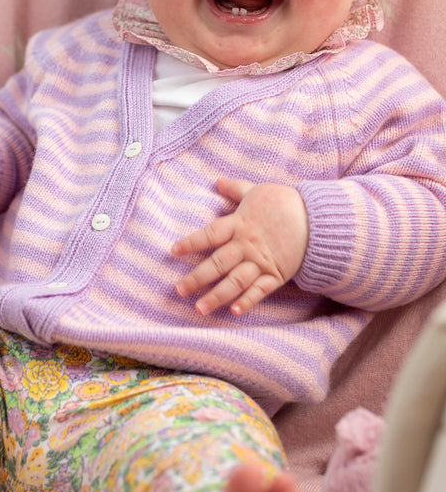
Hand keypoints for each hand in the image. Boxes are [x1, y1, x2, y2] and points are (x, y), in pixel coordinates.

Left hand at [172, 176, 308, 314]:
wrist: (317, 218)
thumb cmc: (284, 202)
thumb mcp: (257, 191)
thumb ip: (235, 188)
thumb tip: (217, 180)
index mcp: (240, 223)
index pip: (210, 234)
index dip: (192, 242)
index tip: (174, 251)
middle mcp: (247, 245)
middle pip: (218, 263)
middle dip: (197, 277)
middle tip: (179, 290)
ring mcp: (261, 261)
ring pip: (235, 281)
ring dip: (217, 296)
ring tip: (200, 308)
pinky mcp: (276, 274)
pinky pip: (260, 290)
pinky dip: (248, 301)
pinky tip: (234, 312)